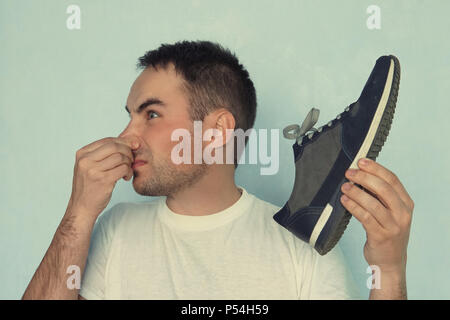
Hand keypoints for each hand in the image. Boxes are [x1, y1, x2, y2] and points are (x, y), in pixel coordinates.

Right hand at [69, 136, 137, 215]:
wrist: (82, 207)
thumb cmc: (89, 186)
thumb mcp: (90, 166)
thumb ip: (103, 154)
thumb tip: (129, 141)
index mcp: (82, 154)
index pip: (107, 140)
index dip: (123, 141)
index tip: (133, 145)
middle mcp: (86, 160)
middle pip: (114, 146)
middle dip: (127, 151)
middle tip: (131, 159)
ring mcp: (93, 170)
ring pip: (120, 157)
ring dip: (128, 163)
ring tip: (126, 171)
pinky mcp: (103, 180)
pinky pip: (123, 168)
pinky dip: (128, 172)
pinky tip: (125, 177)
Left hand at [340, 158, 413, 273]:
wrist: (390, 261)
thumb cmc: (386, 232)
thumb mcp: (390, 212)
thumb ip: (379, 196)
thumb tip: (359, 175)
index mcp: (406, 203)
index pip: (392, 180)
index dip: (376, 168)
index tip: (361, 161)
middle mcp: (402, 213)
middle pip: (384, 189)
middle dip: (364, 178)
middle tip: (349, 172)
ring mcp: (393, 226)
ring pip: (373, 203)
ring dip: (356, 192)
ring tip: (344, 186)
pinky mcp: (381, 236)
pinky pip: (365, 217)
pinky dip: (353, 207)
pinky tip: (344, 201)